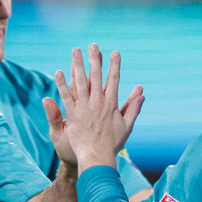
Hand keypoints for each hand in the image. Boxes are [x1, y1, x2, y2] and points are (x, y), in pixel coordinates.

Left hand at [45, 44, 143, 170]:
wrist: (97, 157)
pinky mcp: (72, 114)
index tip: (115, 52)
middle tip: (93, 45)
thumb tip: (142, 92)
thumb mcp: (127, 125)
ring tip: (75, 51)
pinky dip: (62, 84)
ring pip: (80, 82)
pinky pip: (66, 96)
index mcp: (111, 104)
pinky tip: (59, 72)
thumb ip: (133, 107)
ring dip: (77, 65)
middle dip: (95, 59)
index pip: (113, 80)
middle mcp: (97, 103)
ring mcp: (83, 108)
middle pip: (95, 76)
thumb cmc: (113, 144)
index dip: (114, 65)